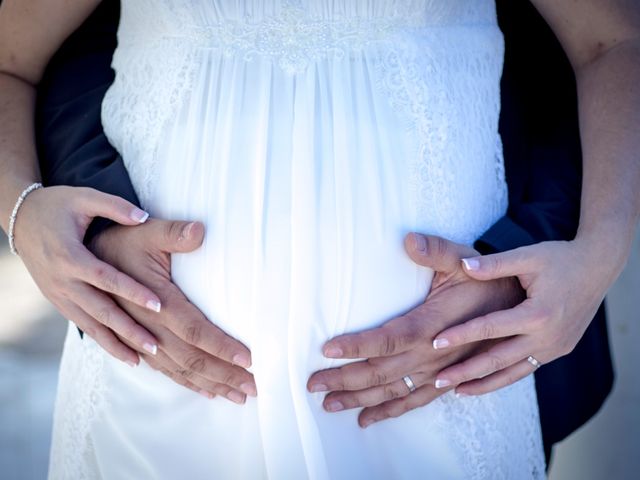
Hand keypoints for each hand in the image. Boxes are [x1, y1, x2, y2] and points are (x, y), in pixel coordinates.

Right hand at [14, 186, 162, 363]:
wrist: (21, 218)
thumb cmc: (58, 205)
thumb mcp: (84, 198)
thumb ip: (115, 207)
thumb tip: (144, 216)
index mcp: (70, 256)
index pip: (106, 278)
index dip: (132, 292)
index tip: (159, 305)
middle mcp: (62, 281)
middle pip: (100, 310)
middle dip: (128, 330)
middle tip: (156, 347)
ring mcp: (58, 294)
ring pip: (90, 325)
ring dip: (115, 343)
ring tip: (140, 360)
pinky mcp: (58, 301)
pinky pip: (82, 324)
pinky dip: (102, 340)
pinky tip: (121, 353)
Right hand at [90, 218, 256, 403]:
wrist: (86, 257)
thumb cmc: (124, 242)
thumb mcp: (148, 231)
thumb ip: (174, 233)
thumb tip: (200, 230)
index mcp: (156, 302)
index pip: (195, 331)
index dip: (222, 347)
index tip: (249, 360)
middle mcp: (148, 327)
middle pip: (191, 359)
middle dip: (224, 375)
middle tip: (254, 388)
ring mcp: (140, 338)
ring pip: (180, 369)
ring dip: (210, 384)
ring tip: (238, 397)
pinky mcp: (136, 343)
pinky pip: (163, 370)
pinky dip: (186, 382)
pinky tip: (206, 391)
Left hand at [307, 233, 524, 426]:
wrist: (520, 309)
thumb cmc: (485, 282)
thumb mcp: (463, 260)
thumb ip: (436, 252)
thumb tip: (409, 240)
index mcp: (432, 325)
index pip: (387, 339)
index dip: (356, 346)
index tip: (326, 350)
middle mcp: (433, 355)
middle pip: (381, 371)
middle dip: (344, 379)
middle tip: (312, 384)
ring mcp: (439, 372)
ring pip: (393, 392)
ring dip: (359, 399)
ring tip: (328, 404)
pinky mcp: (446, 381)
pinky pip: (415, 402)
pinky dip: (389, 412)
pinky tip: (367, 419)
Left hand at [431, 240, 610, 395]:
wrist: (598, 267)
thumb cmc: (559, 258)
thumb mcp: (527, 256)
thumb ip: (494, 264)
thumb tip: (463, 265)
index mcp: (538, 314)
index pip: (490, 329)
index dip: (461, 335)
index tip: (434, 342)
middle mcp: (547, 337)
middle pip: (499, 360)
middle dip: (466, 372)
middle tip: (437, 380)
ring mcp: (554, 348)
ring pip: (513, 373)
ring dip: (484, 384)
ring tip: (456, 391)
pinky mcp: (558, 350)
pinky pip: (525, 369)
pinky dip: (503, 377)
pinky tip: (483, 382)